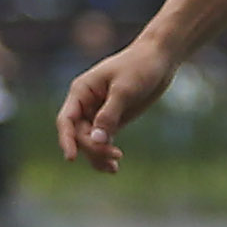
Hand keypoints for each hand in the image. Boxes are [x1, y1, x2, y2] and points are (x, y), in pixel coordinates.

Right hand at [56, 40, 172, 173]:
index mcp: (82, 91)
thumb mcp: (124, 90)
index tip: (71, 158)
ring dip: (98, 155)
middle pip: (79, 135)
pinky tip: (114, 166)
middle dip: (93, 148)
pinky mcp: (112, 120)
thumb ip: (109, 115)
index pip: (66, 120)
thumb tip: (96, 140)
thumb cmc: (139, 66)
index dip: (66, 140)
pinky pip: (103, 141)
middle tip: (116, 155)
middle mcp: (86, 103)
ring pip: (90, 141)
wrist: (159, 58)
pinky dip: (106, 153)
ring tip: (114, 167)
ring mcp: (98, 113)